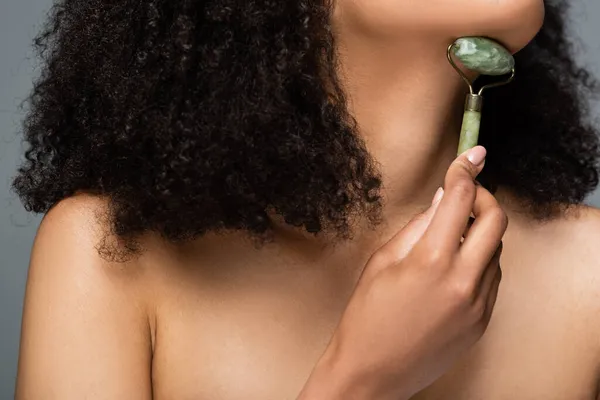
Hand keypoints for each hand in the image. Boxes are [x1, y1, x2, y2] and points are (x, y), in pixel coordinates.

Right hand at [299, 146, 507, 399]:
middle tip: (463, 198)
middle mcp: (464, 281)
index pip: (461, 200)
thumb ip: (419, 225)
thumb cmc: (366, 316)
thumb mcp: (382, 261)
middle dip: (482, 199)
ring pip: (497, 250)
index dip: (466, 171)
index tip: (471, 155)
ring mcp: (478, 304)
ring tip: (448, 241)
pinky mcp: (483, 321)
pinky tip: (453, 269)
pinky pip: (492, 278)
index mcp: (432, 261)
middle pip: (496, 220)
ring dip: (479, 234)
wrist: (372, 372)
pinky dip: (479, 262)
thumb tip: (444, 198)